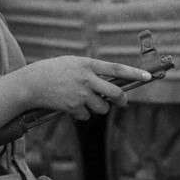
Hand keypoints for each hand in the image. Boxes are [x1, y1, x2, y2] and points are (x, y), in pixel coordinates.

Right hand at [24, 55, 150, 119]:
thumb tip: (110, 85)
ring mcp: (80, 94)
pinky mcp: (73, 107)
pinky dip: (82, 114)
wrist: (31, 84)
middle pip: (115, 93)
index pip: (116, 69)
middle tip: (123, 102)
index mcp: (87, 64)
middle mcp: (86, 79)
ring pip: (102, 107)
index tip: (148, 77)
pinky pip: (86, 116)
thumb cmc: (52, 71)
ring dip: (98, 107)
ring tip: (85, 100)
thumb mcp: (72, 63)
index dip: (134, 73)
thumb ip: (91, 70)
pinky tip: (71, 105)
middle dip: (122, 99)